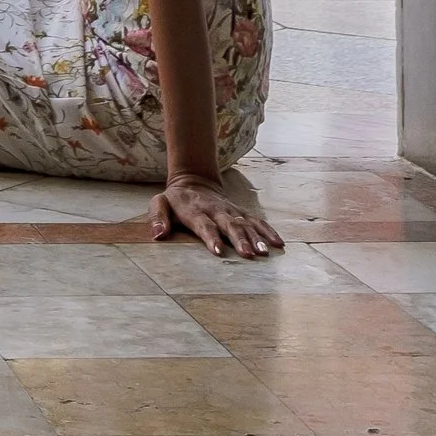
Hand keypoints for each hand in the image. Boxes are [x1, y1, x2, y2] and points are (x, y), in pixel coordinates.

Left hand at [153, 172, 282, 256]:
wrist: (194, 180)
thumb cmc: (176, 200)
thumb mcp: (160, 203)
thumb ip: (157, 217)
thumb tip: (158, 235)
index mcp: (195, 211)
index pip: (204, 225)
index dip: (211, 237)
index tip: (218, 251)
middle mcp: (215, 210)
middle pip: (228, 225)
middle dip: (239, 240)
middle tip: (249, 255)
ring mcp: (230, 211)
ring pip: (245, 224)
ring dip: (255, 238)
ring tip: (264, 253)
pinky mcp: (240, 212)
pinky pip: (256, 221)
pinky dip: (268, 230)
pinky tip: (279, 243)